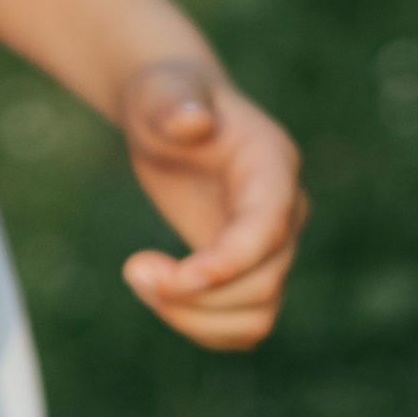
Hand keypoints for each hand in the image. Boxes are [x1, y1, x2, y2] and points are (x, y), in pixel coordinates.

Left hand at [117, 58, 304, 346]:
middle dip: (194, 295)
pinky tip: (157, 294)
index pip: (268, 230)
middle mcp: (285, 212)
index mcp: (272, 166)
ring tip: (139, 278)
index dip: (228, 264)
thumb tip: (191, 122)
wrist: (174, 111)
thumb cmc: (166, 96)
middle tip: (132, 270)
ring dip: (194, 318)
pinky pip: (242, 326)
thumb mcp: (161, 89)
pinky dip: (199, 326)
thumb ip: (174, 100)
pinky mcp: (250, 271)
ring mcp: (272, 247)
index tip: (174, 280)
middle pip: (264, 284)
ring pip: (257, 316)